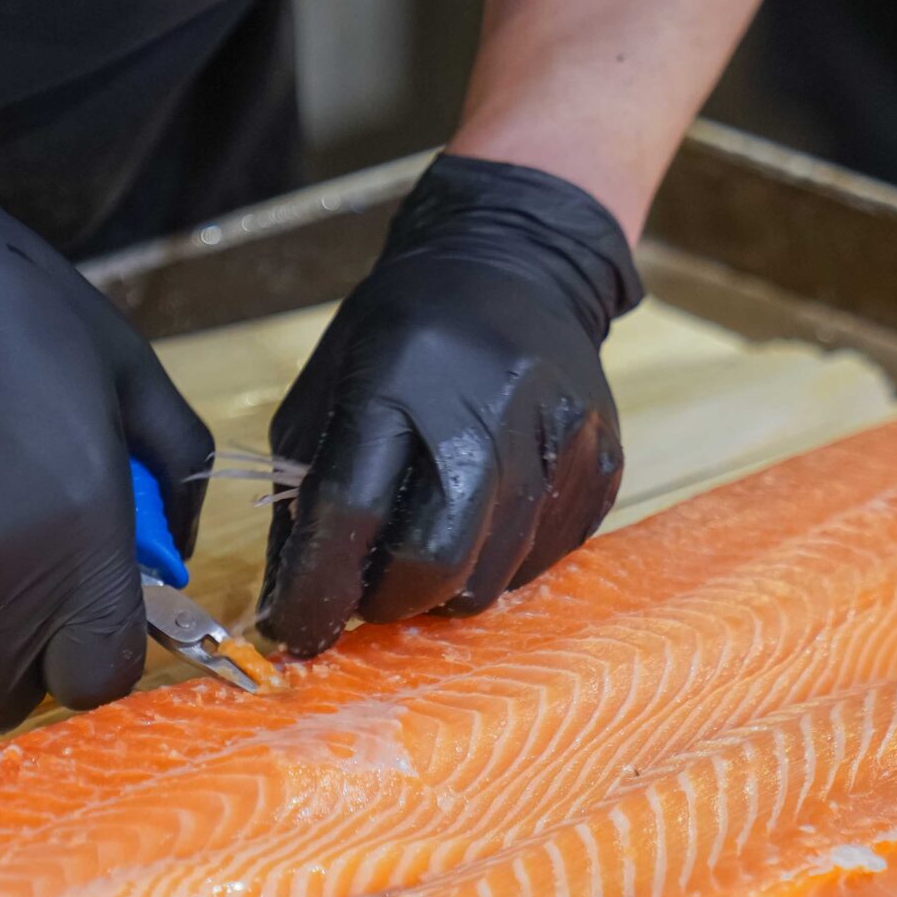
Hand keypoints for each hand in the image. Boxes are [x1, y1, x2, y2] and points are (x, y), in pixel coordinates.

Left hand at [259, 154, 640, 656]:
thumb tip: (291, 605)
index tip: (296, 630)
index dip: (315, 589)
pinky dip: (499, 564)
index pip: (351, 510)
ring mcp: (559, 436)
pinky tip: (483, 520)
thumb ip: (305, 490)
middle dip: (389, 601)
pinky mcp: (605, 460)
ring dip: (445, 586)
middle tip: (369, 594)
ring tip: (427, 544)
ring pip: (492, 578)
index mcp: (400, 378)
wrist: (517, 266)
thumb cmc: (405, 331)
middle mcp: (489, 406)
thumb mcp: (331, 382)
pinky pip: (544, 560)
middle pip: (436, 559)